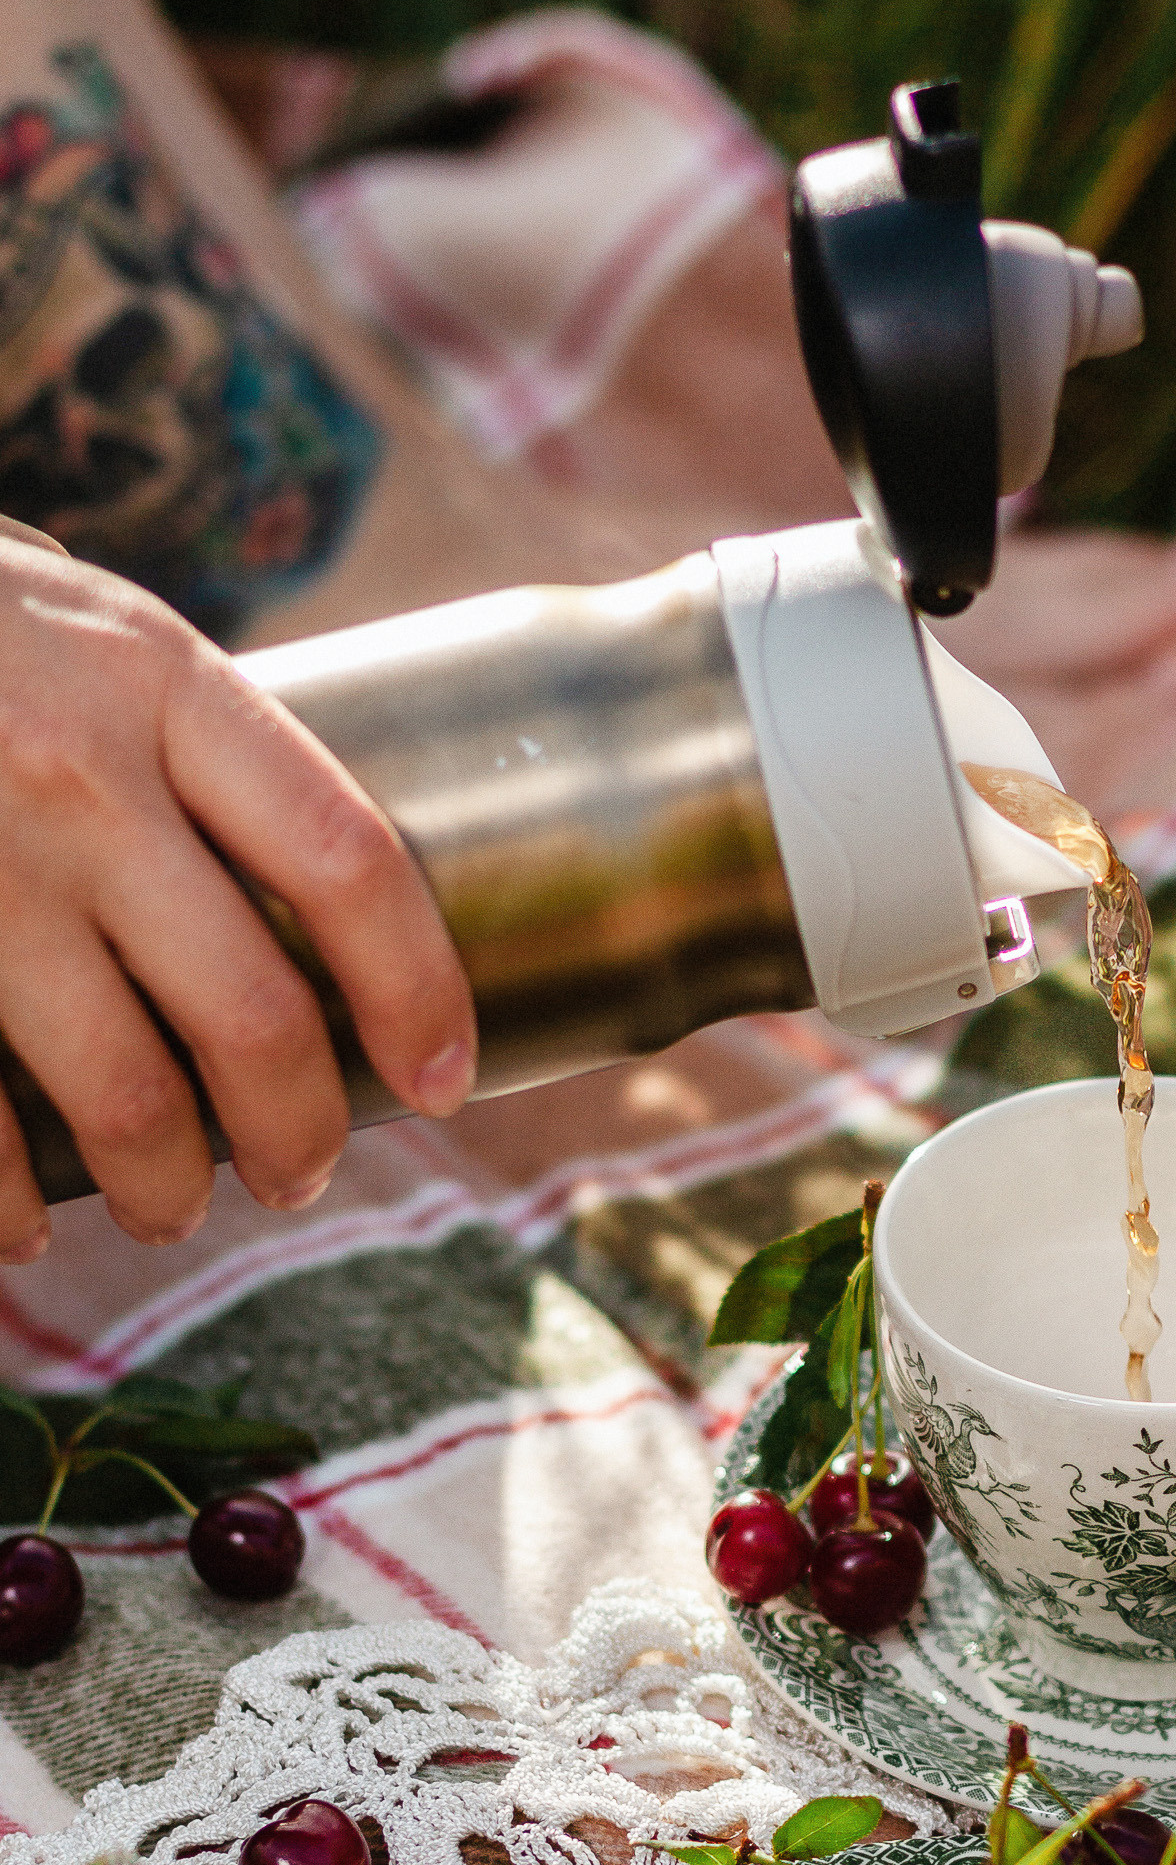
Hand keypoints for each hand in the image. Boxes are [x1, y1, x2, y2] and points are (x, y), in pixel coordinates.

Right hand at [0, 519, 475, 1257]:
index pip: (351, 863)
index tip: (442, 1078)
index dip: (419, 994)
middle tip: (297, 1174)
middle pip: (253, 1014)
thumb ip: (195, 749)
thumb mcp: (98, 637)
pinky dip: (2, 1205)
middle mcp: (72, 774)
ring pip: (125, 1096)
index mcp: (162, 684)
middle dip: (297, 1133)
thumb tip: (332, 916)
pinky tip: (19, 1228)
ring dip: (166, 1188)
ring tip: (167, 1209)